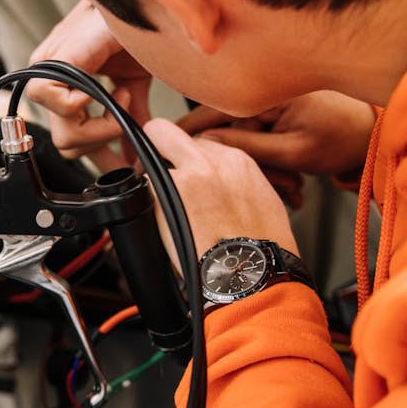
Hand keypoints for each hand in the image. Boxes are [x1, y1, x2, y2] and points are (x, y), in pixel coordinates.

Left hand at [28, 0, 151, 168]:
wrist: (143, 1)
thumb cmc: (137, 32)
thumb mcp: (134, 84)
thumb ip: (131, 118)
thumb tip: (138, 157)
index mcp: (64, 84)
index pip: (70, 139)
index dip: (100, 150)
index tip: (129, 149)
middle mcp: (50, 78)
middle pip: (67, 145)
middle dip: (103, 141)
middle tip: (127, 116)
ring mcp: (48, 70)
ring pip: (63, 135)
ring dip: (102, 126)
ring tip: (124, 98)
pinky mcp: (55, 61)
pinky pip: (58, 103)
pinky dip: (91, 106)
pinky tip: (113, 91)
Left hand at [143, 118, 296, 262]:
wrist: (253, 274)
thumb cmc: (263, 250)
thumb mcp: (265, 202)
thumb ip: (239, 184)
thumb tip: (226, 188)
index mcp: (237, 161)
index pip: (200, 143)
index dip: (187, 158)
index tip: (183, 172)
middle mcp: (212, 161)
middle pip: (169, 133)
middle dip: (158, 147)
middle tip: (154, 170)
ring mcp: (187, 175)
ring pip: (150, 156)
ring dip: (149, 177)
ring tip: (155, 202)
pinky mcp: (165, 195)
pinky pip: (141, 186)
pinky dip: (142, 200)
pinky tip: (153, 219)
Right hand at [177, 91, 375, 177]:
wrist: (373, 138)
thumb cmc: (342, 141)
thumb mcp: (291, 151)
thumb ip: (246, 146)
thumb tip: (205, 142)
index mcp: (268, 92)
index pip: (213, 111)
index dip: (185, 131)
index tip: (158, 141)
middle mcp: (265, 91)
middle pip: (228, 131)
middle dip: (244, 166)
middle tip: (274, 190)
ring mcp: (270, 101)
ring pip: (242, 141)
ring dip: (261, 169)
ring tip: (294, 189)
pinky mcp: (275, 113)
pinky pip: (256, 139)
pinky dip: (269, 163)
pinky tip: (292, 181)